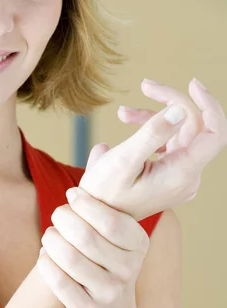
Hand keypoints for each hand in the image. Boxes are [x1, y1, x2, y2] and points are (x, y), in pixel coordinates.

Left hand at [37, 186, 148, 307]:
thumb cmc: (104, 258)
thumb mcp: (113, 231)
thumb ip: (106, 192)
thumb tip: (102, 150)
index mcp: (139, 245)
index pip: (111, 220)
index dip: (86, 203)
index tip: (71, 194)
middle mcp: (129, 271)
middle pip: (85, 237)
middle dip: (64, 220)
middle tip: (56, 215)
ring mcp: (110, 294)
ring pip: (70, 259)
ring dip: (52, 242)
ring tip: (49, 236)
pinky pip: (60, 283)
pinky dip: (47, 265)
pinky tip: (44, 257)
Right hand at [78, 77, 226, 221]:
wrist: (95, 220)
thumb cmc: (103, 196)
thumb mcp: (123, 161)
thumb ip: (153, 133)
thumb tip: (180, 109)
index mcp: (182, 174)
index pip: (215, 133)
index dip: (208, 105)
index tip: (191, 84)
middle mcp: (187, 178)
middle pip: (193, 127)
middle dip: (169, 104)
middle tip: (145, 85)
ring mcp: (180, 179)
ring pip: (180, 134)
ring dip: (154, 117)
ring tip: (124, 113)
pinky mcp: (170, 177)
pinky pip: (170, 146)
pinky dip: (152, 132)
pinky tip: (128, 124)